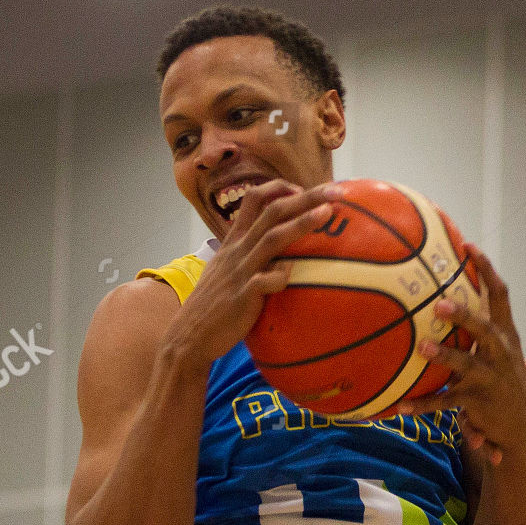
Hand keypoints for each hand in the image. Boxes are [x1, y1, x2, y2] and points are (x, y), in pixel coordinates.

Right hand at [165, 179, 340, 367]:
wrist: (190, 335)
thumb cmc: (216, 304)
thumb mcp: (228, 270)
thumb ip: (250, 255)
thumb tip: (284, 254)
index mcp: (234, 240)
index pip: (254, 200)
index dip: (279, 188)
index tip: (303, 188)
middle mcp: (238, 249)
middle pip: (272, 211)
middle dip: (305, 197)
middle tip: (335, 189)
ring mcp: (241, 271)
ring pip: (272, 238)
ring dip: (301, 223)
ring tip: (328, 213)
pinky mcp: (243, 295)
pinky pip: (265, 281)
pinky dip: (281, 275)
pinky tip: (295, 273)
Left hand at [395, 244, 525, 466]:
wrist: (522, 430)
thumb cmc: (501, 382)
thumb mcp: (496, 353)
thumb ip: (474, 329)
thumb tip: (440, 297)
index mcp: (506, 336)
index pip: (500, 296)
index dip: (486, 269)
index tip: (468, 245)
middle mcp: (501, 353)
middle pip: (485, 329)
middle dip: (464, 315)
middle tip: (440, 304)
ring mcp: (490, 378)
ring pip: (466, 364)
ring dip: (445, 355)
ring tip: (422, 346)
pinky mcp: (478, 402)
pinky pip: (446, 402)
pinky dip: (422, 404)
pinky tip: (400, 406)